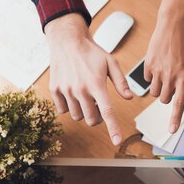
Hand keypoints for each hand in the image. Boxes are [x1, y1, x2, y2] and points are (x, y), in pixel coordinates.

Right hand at [45, 14, 132, 145]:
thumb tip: (129, 98)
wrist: (67, 41)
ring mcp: (66, 90)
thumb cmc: (91, 53)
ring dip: (84, 111)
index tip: (117, 141)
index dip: (113, 128)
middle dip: (98, 117)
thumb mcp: (111, 63)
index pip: (107, 111)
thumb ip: (121, 82)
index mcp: (96, 84)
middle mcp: (80, 89)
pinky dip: (69, 106)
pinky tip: (73, 94)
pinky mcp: (55, 90)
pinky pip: (62, 110)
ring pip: (78, 116)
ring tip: (86, 96)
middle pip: (91, 120)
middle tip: (99, 104)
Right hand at [144, 19, 183, 132]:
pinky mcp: (148, 65)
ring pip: (155, 92)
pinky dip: (152, 77)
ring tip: (164, 76)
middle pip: (165, 100)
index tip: (172, 130)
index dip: (175, 118)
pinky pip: (147, 79)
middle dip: (168, 97)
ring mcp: (158, 71)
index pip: (179, 103)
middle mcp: (171, 76)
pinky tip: (157, 65)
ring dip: (159, 89)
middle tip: (171, 86)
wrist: (173, 26)